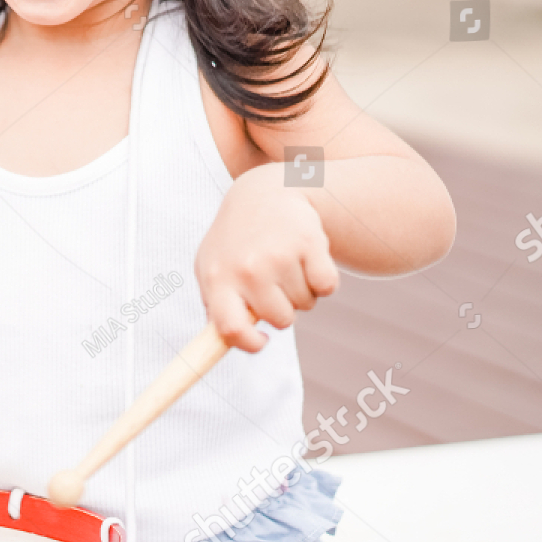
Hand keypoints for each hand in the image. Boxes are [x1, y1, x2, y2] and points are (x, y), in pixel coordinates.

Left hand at [195, 165, 338, 351]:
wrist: (264, 194)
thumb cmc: (236, 242)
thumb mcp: (213, 269)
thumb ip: (216, 308)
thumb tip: (219, 348)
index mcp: (218, 278)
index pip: (230, 329)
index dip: (249, 344)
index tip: (262, 342)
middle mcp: (247, 268)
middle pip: (281, 320)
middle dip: (283, 309)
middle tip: (274, 282)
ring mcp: (278, 254)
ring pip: (306, 304)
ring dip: (301, 292)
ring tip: (286, 263)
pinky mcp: (309, 242)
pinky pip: (327, 287)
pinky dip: (323, 280)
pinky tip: (308, 257)